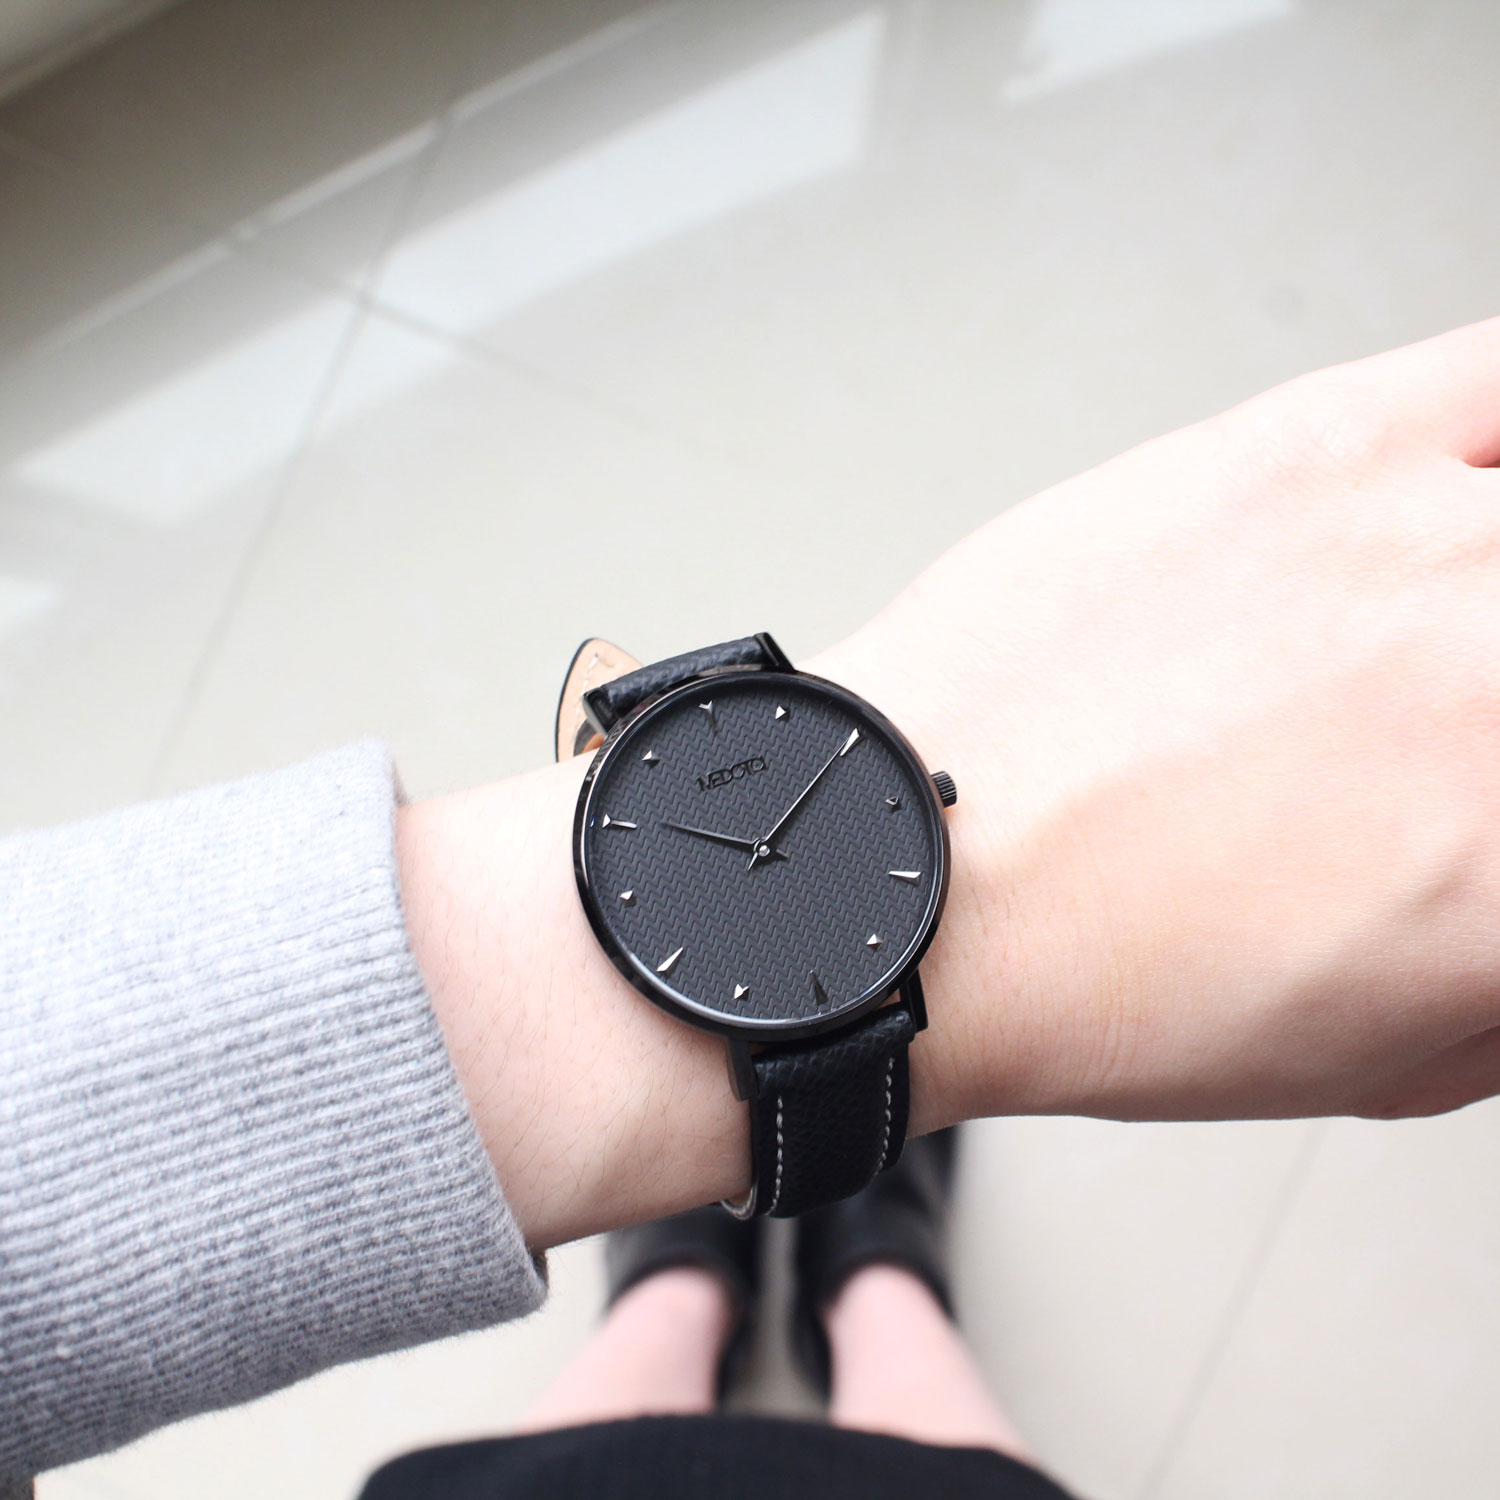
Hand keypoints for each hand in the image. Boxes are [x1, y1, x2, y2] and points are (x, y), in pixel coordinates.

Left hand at [402, 317, 1499, 1250]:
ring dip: (1485, 588)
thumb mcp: (1394, 1052)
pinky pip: (1498, 381)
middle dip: (1492, 714)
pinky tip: (1458, 489)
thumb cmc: (1096, 978)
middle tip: (1442, 722)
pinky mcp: (1317, 447)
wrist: (905, 881)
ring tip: (1432, 628)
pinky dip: (1499, 428)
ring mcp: (1430, 543)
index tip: (1481, 799)